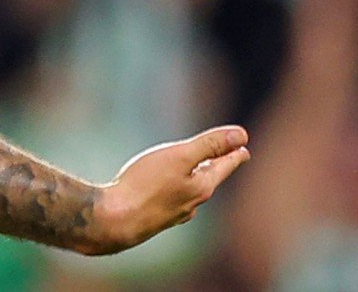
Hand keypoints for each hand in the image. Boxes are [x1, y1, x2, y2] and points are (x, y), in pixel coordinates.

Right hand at [84, 126, 250, 254]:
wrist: (113, 221)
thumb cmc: (146, 185)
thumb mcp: (180, 157)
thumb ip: (210, 145)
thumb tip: (243, 136)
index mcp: (201, 187)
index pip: (224, 166)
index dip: (234, 153)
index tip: (244, 149)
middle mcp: (191, 203)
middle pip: (209, 179)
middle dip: (217, 166)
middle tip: (226, 157)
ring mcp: (173, 213)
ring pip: (191, 191)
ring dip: (197, 178)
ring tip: (199, 170)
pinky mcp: (154, 218)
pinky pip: (173, 199)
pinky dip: (177, 189)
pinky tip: (167, 190)